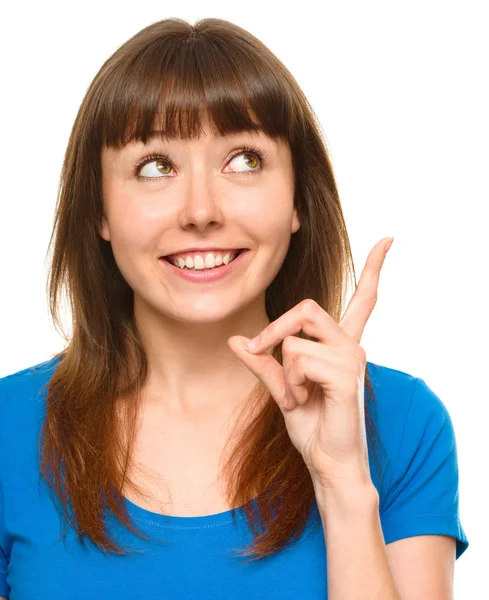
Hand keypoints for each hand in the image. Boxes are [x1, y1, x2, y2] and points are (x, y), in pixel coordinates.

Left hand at [227, 237, 393, 490]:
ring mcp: (352, 357)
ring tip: (299, 396)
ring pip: (295, 339)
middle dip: (274, 330)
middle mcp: (351, 344)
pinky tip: (306, 401)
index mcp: (341, 343)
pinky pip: (298, 359)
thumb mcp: (280, 386)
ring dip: (285, 372)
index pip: (365, 297)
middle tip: (260, 351)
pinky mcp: (346, 373)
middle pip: (306, 307)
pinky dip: (291, 383)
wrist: (326, 461)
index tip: (389, 238)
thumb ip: (262, 361)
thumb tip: (236, 339)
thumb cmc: (311, 424)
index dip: (375, 266)